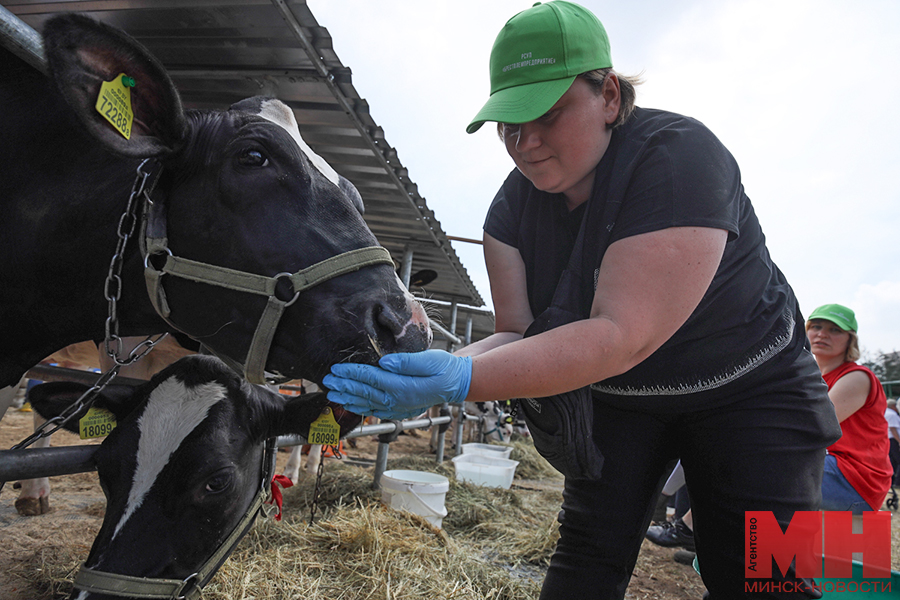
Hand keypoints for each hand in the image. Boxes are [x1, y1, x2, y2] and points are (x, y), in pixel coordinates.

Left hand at [323, 350, 471, 419]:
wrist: (456, 383)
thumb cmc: (445, 369)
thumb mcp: (431, 360)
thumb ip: (407, 362)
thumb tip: (385, 363)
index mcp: (404, 388)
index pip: (372, 379)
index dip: (352, 373)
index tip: (337, 368)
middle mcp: (398, 401)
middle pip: (365, 392)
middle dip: (344, 386)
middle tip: (327, 380)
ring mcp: (398, 408)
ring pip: (367, 403)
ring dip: (347, 398)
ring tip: (331, 393)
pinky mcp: (398, 409)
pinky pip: (374, 410)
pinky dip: (359, 407)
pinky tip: (349, 403)